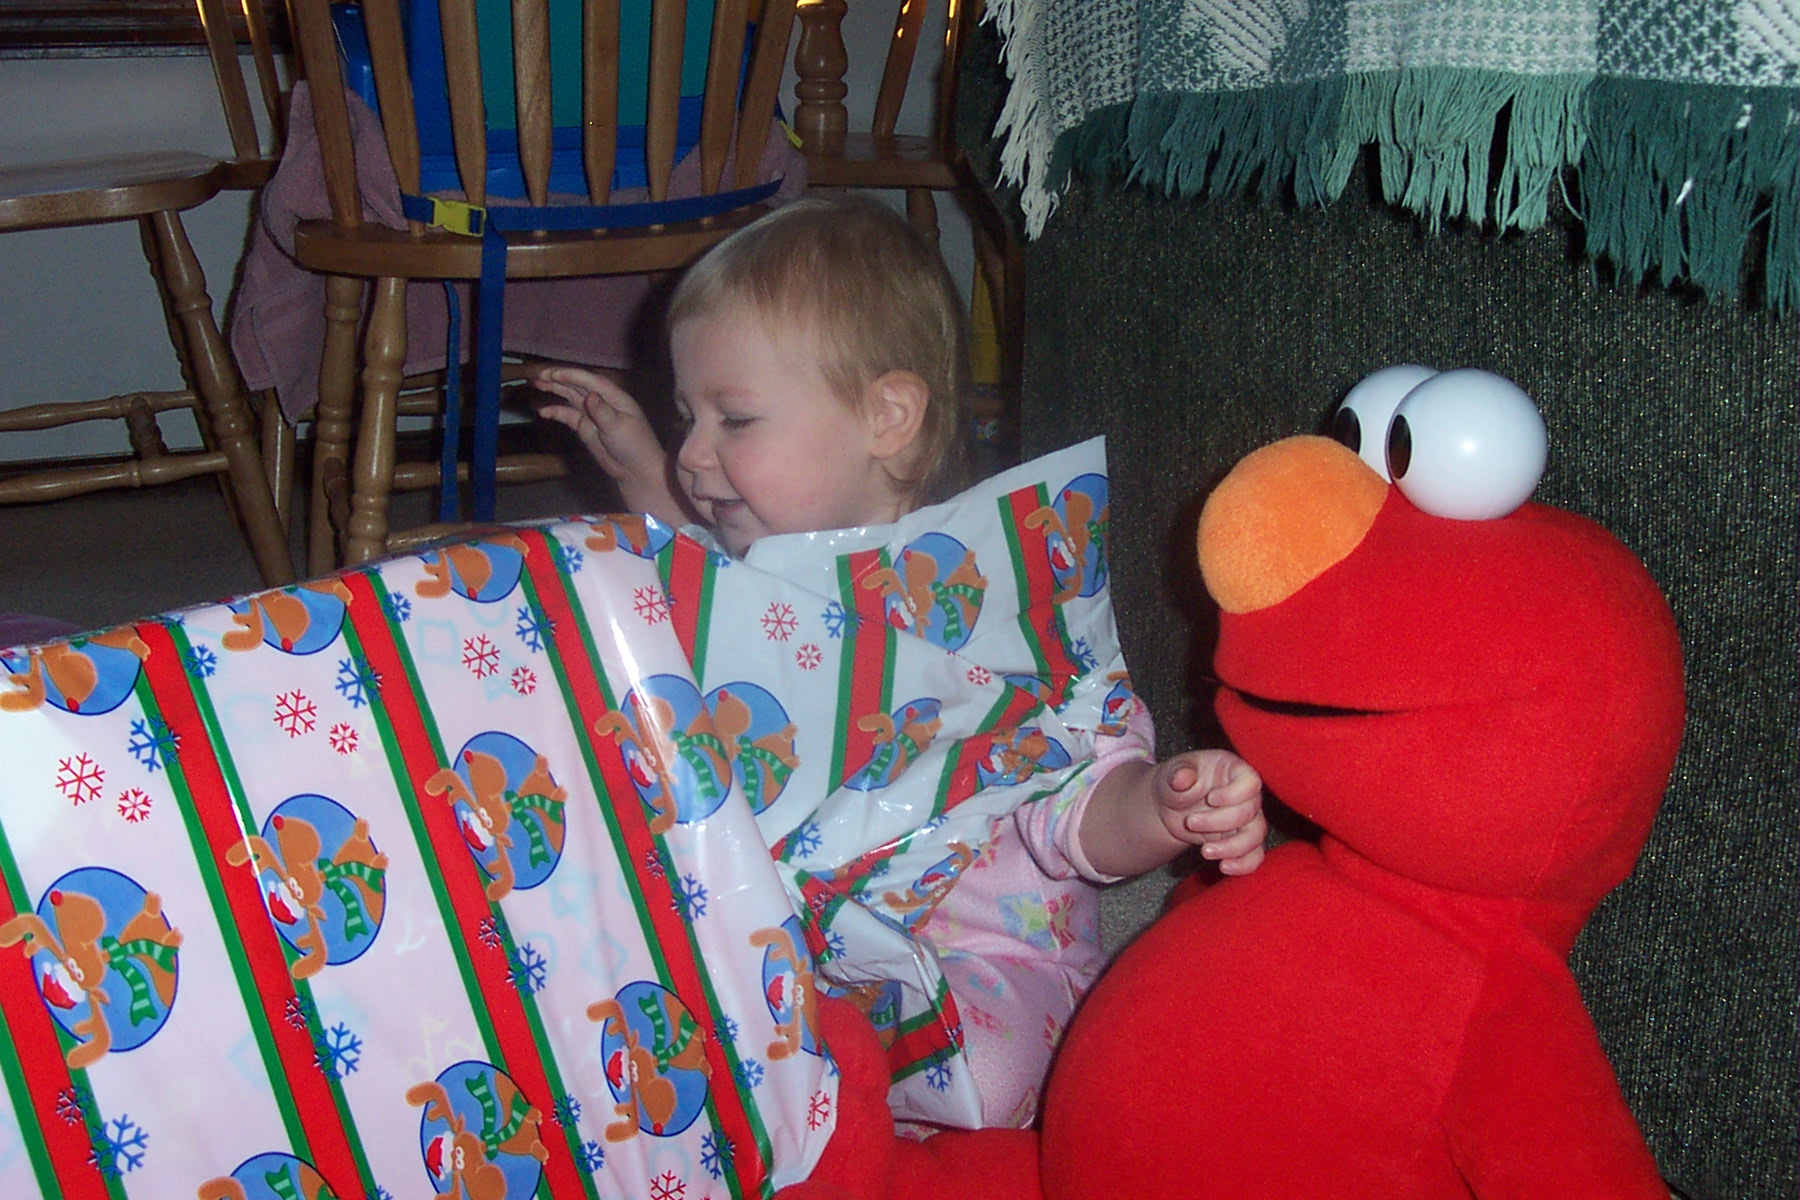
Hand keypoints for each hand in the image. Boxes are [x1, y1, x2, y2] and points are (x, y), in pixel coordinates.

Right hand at [534, 366, 685, 522]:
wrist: (635, 470)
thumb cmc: (634, 446)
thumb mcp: (618, 427)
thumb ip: (603, 412)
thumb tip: (590, 396)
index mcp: (613, 396)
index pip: (590, 381)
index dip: (571, 375)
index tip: (552, 374)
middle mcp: (601, 401)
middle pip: (577, 385)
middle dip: (558, 379)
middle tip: (538, 376)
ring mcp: (592, 414)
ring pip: (570, 397)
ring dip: (554, 391)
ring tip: (536, 385)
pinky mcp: (585, 427)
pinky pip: (567, 415)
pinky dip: (555, 412)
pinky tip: (542, 411)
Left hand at [1151, 750, 1266, 875]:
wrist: (1170, 807)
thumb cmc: (1176, 783)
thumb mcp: (1172, 773)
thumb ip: (1178, 773)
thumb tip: (1182, 778)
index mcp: (1233, 770)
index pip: (1251, 781)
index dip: (1235, 794)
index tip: (1211, 798)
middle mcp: (1246, 795)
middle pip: (1250, 812)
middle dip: (1219, 822)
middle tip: (1190, 822)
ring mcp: (1247, 819)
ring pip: (1256, 836)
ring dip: (1232, 847)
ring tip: (1204, 852)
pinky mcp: (1242, 841)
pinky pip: (1254, 856)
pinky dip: (1244, 865)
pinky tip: (1224, 867)